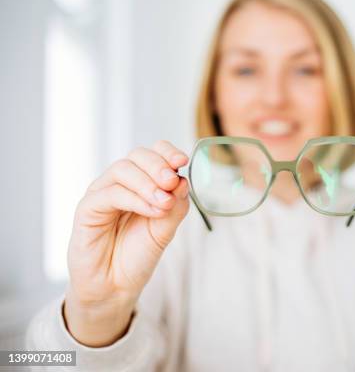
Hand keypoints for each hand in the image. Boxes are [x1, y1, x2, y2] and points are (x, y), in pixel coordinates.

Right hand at [64, 140, 189, 346]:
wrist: (115, 286)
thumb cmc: (138, 255)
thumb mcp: (166, 228)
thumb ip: (176, 205)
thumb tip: (183, 180)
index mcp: (141, 183)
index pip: (153, 154)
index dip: (167, 152)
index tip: (183, 161)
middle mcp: (120, 183)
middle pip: (137, 156)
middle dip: (159, 166)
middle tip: (172, 183)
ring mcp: (102, 193)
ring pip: (123, 170)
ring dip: (148, 184)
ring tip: (164, 203)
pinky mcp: (87, 209)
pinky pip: (110, 193)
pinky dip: (135, 199)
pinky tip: (152, 210)